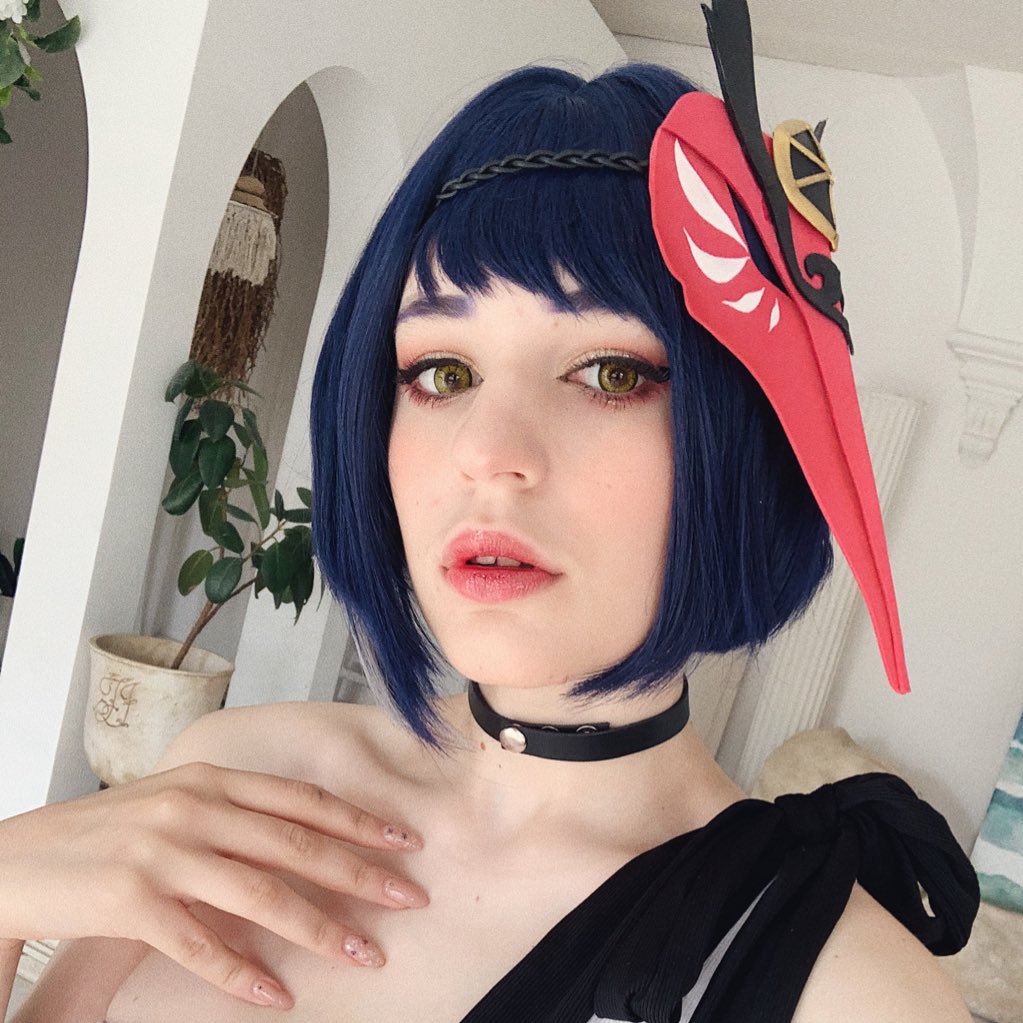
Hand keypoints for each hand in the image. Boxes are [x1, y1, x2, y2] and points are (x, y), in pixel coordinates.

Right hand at [0, 763, 426, 1008]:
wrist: (12, 859)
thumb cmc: (101, 833)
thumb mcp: (173, 803)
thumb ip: (231, 812)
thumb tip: (297, 837)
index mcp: (209, 777)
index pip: (301, 799)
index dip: (357, 820)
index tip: (404, 839)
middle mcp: (195, 805)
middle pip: (297, 844)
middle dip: (360, 872)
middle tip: (410, 898)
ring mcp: (164, 849)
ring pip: (262, 893)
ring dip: (319, 929)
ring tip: (363, 955)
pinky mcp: (131, 898)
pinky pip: (200, 943)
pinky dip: (242, 971)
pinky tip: (276, 994)